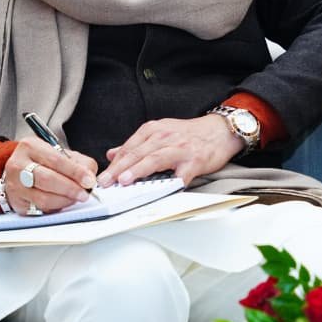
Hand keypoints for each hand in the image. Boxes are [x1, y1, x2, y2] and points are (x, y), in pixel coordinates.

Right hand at [3, 138, 98, 214]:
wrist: (18, 171)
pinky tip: (63, 202)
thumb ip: (79, 162)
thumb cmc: (42, 161)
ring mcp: (15, 185)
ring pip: (43, 198)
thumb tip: (90, 177)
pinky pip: (40, 209)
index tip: (89, 181)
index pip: (56, 160)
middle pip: (48, 180)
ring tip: (75, 198)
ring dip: (65, 200)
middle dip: (70, 189)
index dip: (75, 172)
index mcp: (30, 147)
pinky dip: (55, 207)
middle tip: (85, 193)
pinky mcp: (17, 203)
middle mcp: (18, 165)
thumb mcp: (59, 153)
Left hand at [97, 114, 242, 187]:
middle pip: (137, 152)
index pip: (129, 147)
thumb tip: (112, 153)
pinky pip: (181, 173)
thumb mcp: (159, 132)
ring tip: (124, 180)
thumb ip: (136, 144)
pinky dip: (171, 182)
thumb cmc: (189, 135)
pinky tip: (162, 191)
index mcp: (153, 130)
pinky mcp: (195, 160)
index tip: (102, 176)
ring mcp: (180, 148)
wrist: (219, 131)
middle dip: (119, 168)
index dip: (114, 163)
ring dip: (138, 170)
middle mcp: (164, 136)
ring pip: (154, 159)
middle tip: (106, 181)